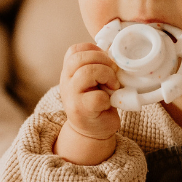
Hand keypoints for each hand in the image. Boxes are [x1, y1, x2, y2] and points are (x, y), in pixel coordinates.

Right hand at [54, 43, 120, 164]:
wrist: (92, 131)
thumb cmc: (98, 102)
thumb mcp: (95, 80)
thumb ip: (98, 66)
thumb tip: (115, 52)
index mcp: (69, 71)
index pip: (75, 50)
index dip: (94, 50)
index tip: (107, 61)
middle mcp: (66, 81)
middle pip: (79, 58)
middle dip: (102, 60)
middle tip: (114, 72)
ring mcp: (71, 96)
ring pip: (86, 72)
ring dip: (106, 75)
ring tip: (113, 86)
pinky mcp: (81, 110)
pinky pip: (96, 97)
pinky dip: (107, 97)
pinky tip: (109, 102)